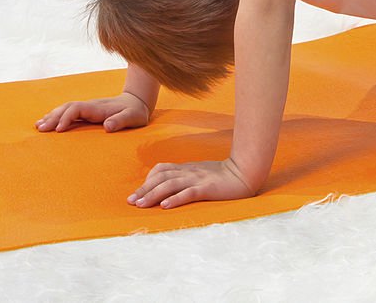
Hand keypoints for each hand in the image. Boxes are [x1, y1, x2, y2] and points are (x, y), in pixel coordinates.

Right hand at [35, 92, 150, 132]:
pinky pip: (69, 112)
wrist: (137, 101)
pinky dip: (57, 116)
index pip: (77, 109)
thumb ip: (121, 120)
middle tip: (41, 129)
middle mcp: (90, 106)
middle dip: (53, 117)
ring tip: (39, 126)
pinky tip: (47, 122)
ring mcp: (88, 108)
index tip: (59, 130)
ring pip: (66, 109)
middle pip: (67, 107)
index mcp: (99, 108)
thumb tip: (107, 126)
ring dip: (52, 116)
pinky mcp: (87, 112)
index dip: (67, 117)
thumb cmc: (136, 112)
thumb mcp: (133, 117)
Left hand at [127, 158, 254, 208]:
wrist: (245, 172)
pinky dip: (175, 199)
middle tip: (130, 202)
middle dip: (144, 189)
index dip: (147, 180)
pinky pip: (188, 193)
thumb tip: (170, 185)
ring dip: (153, 195)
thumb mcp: (201, 172)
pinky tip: (165, 206)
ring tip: (141, 204)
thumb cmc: (223, 175)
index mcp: (187, 168)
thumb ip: (186, 176)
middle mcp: (189, 172)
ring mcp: (198, 179)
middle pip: (161, 178)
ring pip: (170, 185)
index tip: (138, 193)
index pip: (161, 170)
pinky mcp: (207, 188)